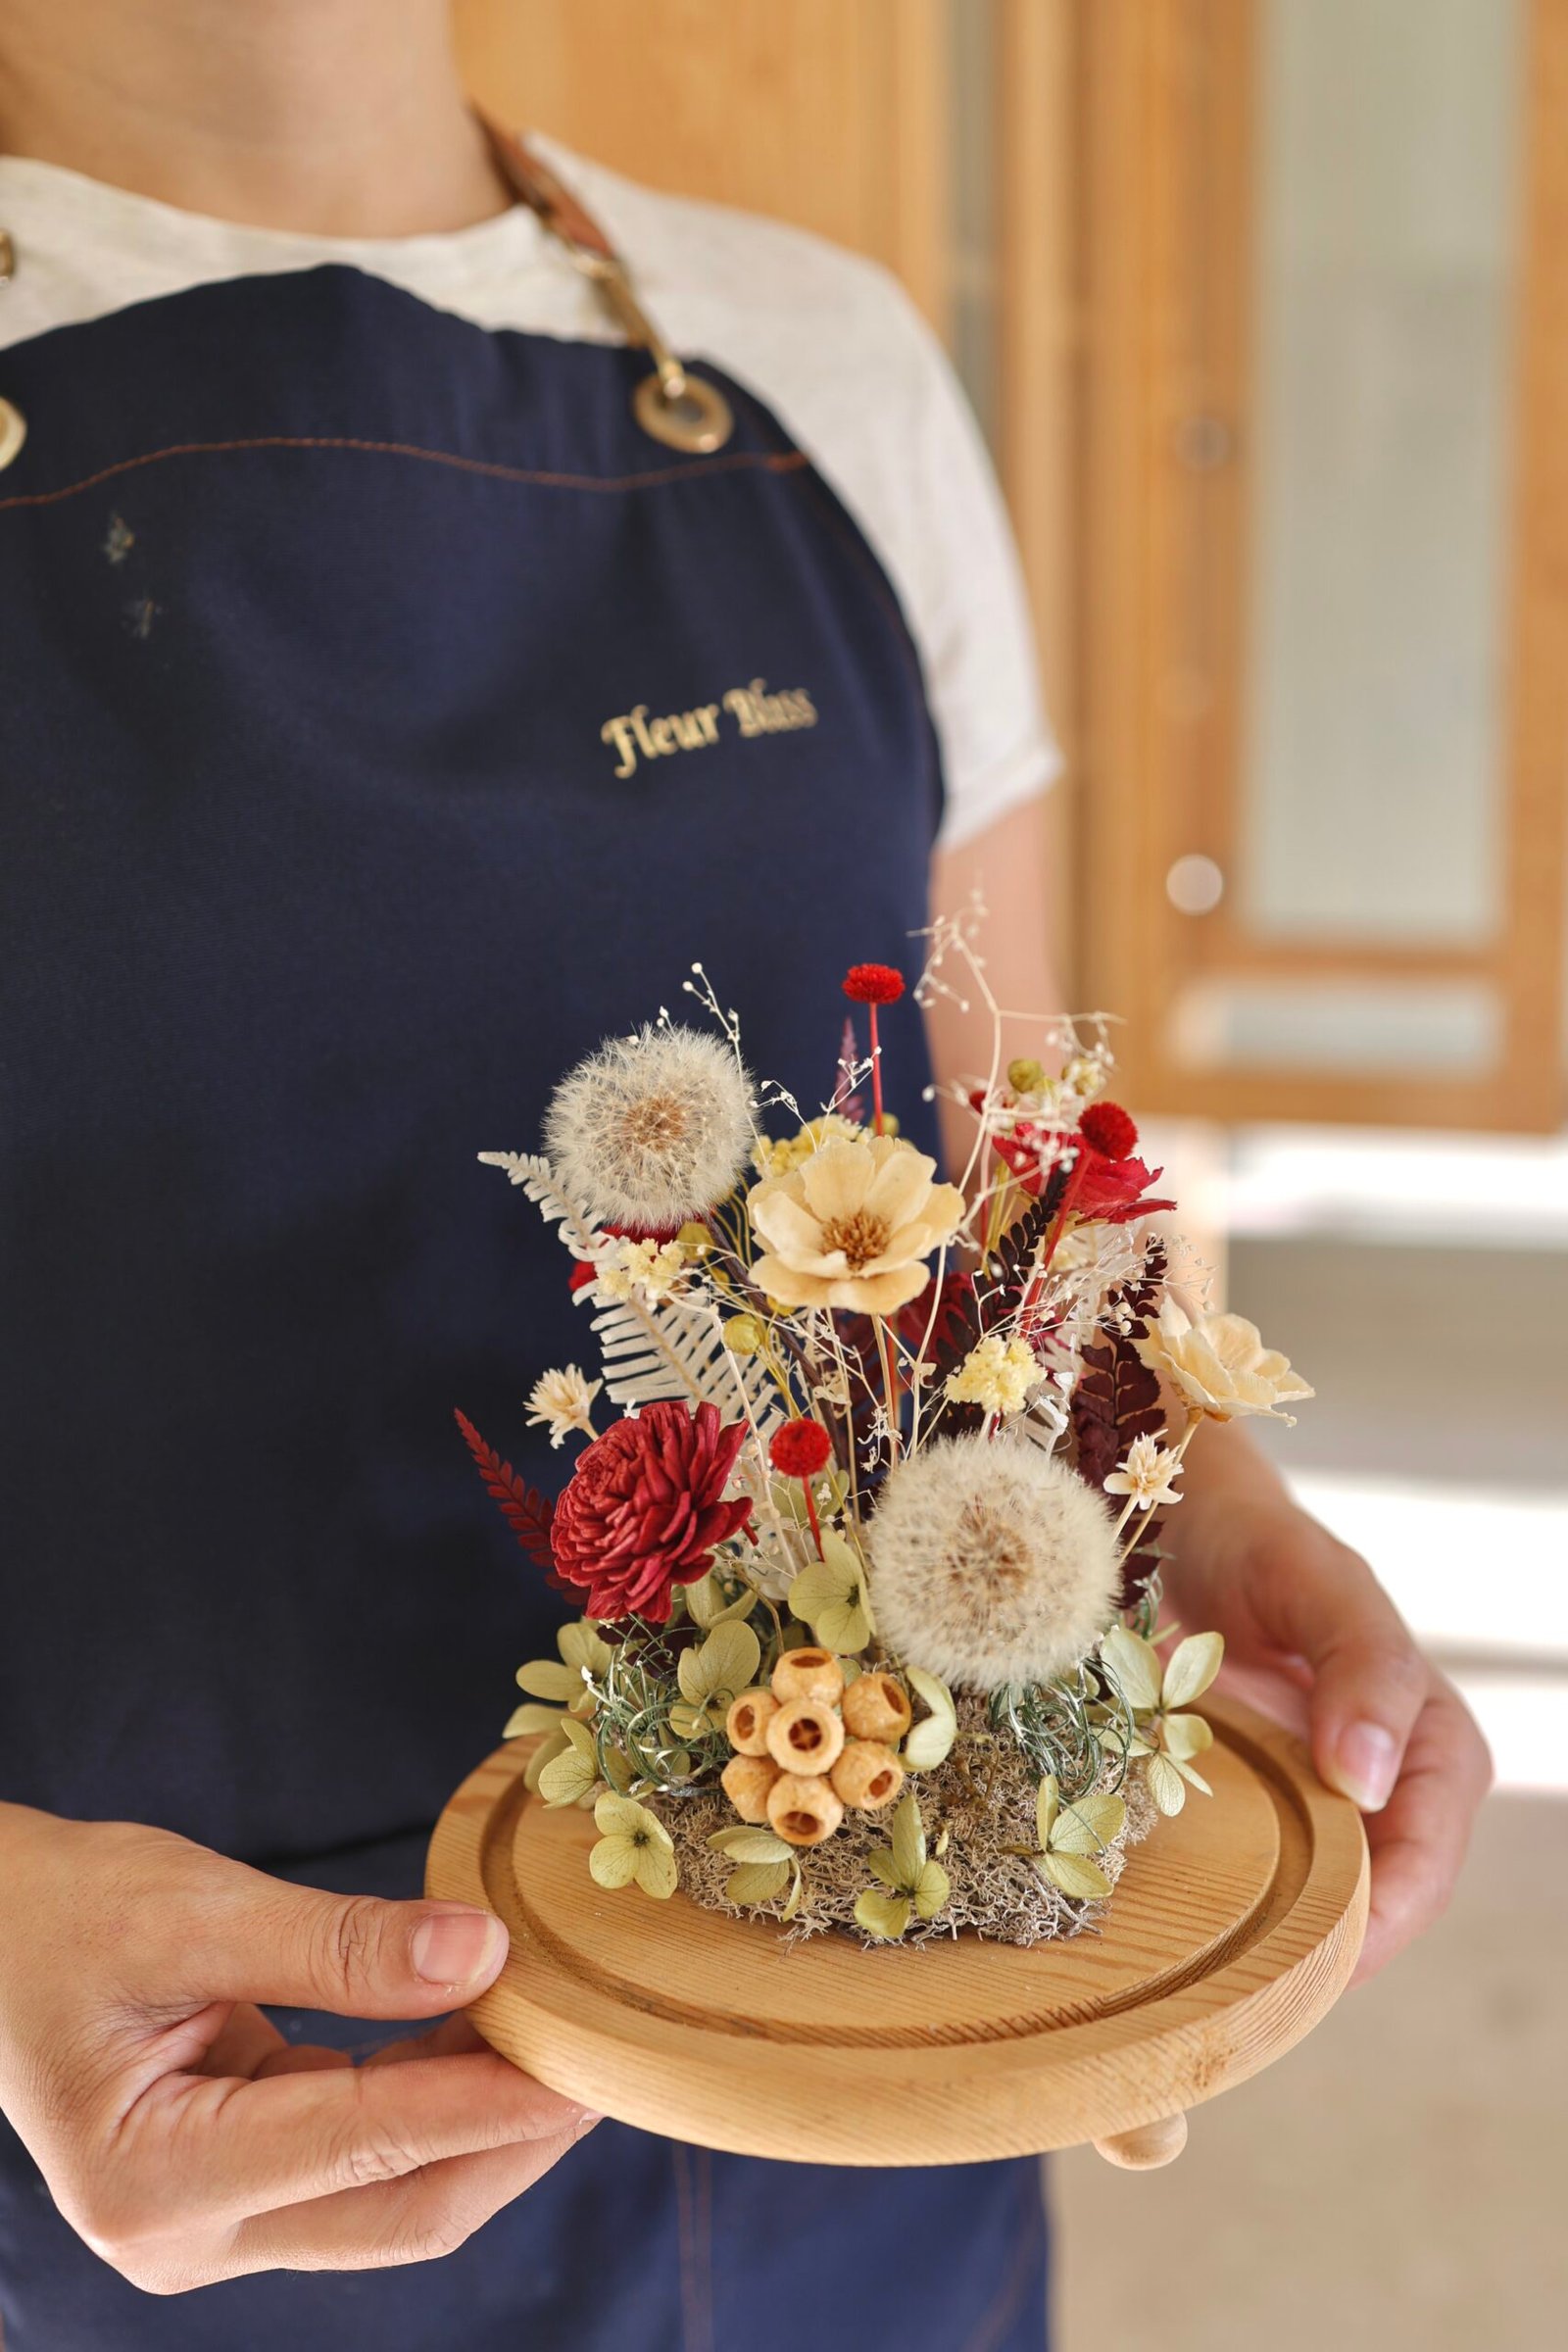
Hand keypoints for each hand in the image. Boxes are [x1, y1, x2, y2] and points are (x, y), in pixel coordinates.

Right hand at [0, 1804, 596, 2291]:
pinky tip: (492, 2030)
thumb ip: (340, 1942)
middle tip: (607, 2052)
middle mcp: (181, 2234)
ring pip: (394, 2194)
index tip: (587, 2054)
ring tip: (568, 2033)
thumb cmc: (60, 1912)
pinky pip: (366, 2158)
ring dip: (484, 2119)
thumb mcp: (194, 1909)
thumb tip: (485, 1952)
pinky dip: (434, 2099)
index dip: (489, 2100)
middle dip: (512, 2136)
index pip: (367, 2142)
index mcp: (151, 2179)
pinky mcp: (239, 2192)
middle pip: (399, 2207)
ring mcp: (212, 2226)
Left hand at [1162, 1497, 1492, 1982]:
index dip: (1384, 1918)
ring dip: (1267, 1943)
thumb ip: (1362, 1664)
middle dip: (1321, 1953)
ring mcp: (1313, 1807)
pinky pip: (1249, 1879)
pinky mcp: (1250, 1810)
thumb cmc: (1264, 1547)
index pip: (1425, 1863)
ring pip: (1308, 1906)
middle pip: (1371, 1906)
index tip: (1324, 1956)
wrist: (1185, 1527)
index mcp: (1430, 1748)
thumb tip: (1368, 1778)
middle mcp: (1382, 1791)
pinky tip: (1178, 1932)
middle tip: (1253, 1993)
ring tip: (1213, 1979)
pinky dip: (1221, 1908)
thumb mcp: (1320, 1584)